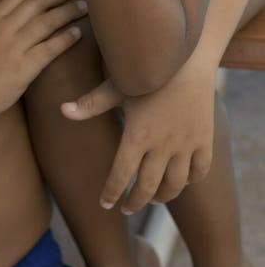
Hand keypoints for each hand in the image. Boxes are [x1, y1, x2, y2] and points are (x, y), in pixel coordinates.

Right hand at [0, 0, 85, 122]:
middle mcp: (2, 28)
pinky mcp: (23, 67)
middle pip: (37, 3)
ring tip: (84, 6)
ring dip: (68, 11)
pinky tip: (78, 32)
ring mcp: (13, 47)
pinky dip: (66, 38)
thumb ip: (1, 22)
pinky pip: (50, 48)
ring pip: (46, 22)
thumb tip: (25, 11)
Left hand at [61, 61, 215, 212]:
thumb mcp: (116, 85)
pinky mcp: (204, 138)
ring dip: (162, 196)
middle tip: (126, 209)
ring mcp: (186, 144)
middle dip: (135, 202)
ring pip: (175, 184)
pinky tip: (181, 181)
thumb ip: (90, 103)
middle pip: (148, 187)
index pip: (121, 175)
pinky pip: (200, 170)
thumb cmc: (147, 69)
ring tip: (152, 198)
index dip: (111, 192)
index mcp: (137, 135)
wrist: (187, 57)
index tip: (105, 204)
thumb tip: (62, 110)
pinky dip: (190, 181)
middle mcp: (162, 145)